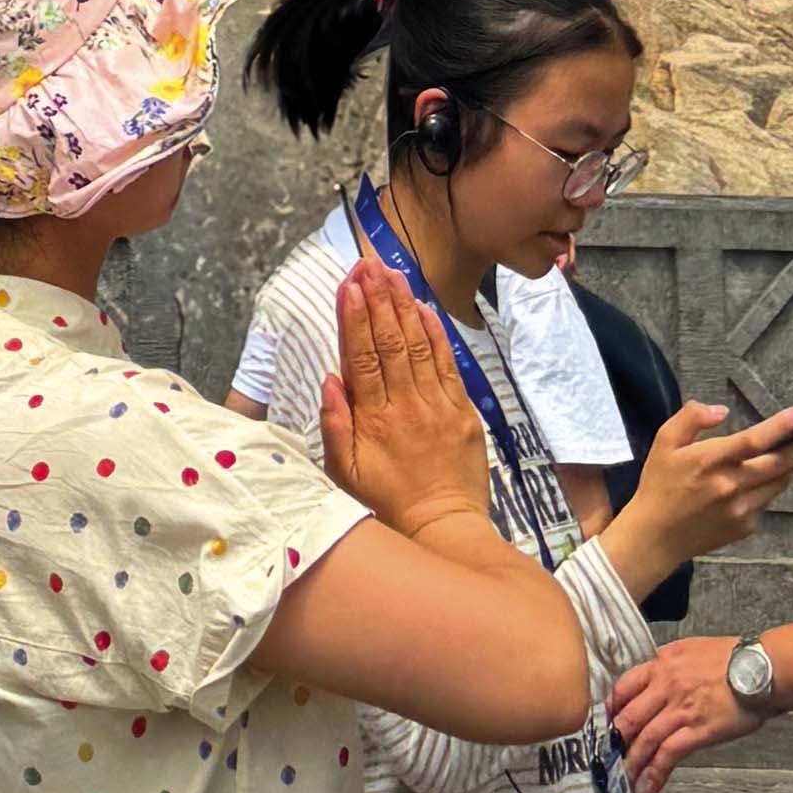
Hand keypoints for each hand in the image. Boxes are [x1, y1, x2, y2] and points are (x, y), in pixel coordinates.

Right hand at [319, 263, 498, 542]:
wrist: (443, 529)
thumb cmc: (387, 504)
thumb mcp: (346, 475)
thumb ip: (335, 426)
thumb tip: (329, 379)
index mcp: (374, 420)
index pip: (361, 358)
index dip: (353, 319)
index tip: (348, 285)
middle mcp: (407, 406)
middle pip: (390, 342)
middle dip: (378, 299)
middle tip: (368, 264)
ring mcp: (438, 407)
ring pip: (419, 346)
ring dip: (404, 306)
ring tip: (392, 273)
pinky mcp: (462, 412)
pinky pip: (448, 365)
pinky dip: (435, 334)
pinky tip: (423, 308)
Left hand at [608, 636, 755, 792]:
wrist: (760, 668)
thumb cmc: (733, 657)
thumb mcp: (692, 647)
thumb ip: (670, 660)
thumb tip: (657, 669)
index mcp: (662, 663)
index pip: (624, 686)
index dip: (612, 708)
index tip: (607, 722)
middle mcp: (666, 686)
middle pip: (630, 716)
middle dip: (616, 741)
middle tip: (609, 757)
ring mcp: (680, 709)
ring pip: (645, 739)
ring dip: (632, 763)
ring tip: (625, 779)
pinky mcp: (697, 731)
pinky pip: (669, 754)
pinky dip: (656, 772)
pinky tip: (650, 784)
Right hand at [625, 398, 792, 568]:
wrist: (656, 536)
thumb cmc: (659, 484)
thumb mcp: (665, 441)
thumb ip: (691, 418)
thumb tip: (721, 410)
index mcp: (711, 460)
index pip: (754, 440)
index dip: (780, 427)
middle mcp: (732, 485)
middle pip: (778, 464)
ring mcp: (741, 510)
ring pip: (777, 485)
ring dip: (789, 468)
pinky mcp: (745, 527)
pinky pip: (765, 503)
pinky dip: (769, 489)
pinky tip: (762, 482)